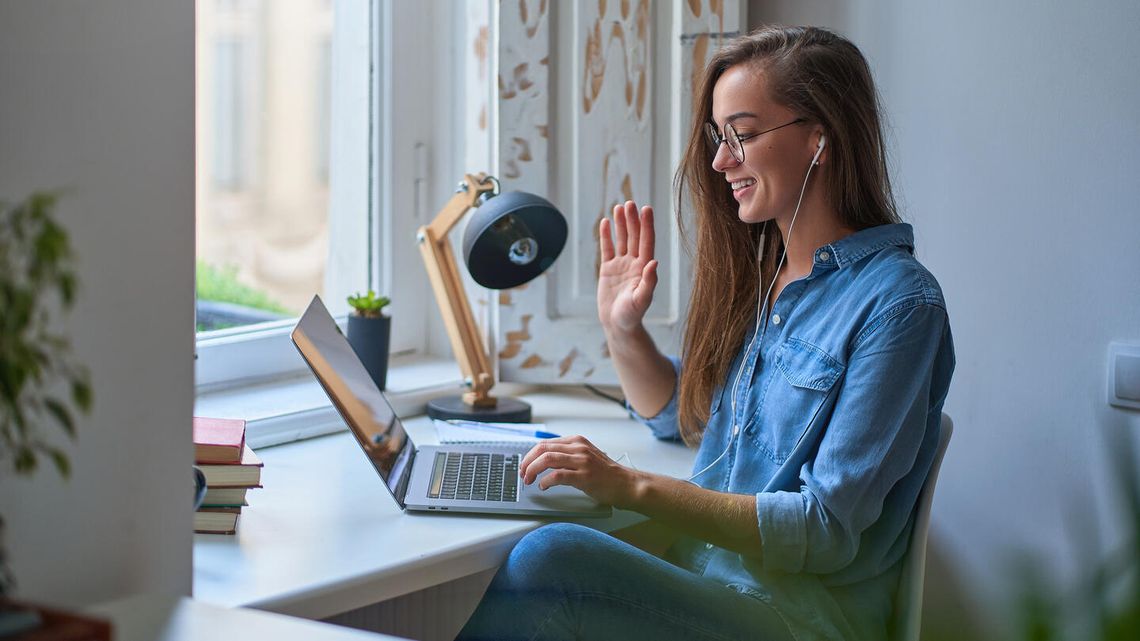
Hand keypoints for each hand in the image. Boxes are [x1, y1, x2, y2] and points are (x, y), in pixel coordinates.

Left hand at [519, 435, 640, 506]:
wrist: (626, 484)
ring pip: (547, 459)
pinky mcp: (584, 476)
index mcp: (577, 441)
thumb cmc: (606, 473)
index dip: (530, 455)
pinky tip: (543, 486)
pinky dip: (546, 481)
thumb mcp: (586, 456)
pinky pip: (558, 476)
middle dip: (527, 462)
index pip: (545, 443)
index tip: (524, 465)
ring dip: (533, 470)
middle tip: (522, 473)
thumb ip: (568, 454)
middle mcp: (578, 447)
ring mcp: (582, 461)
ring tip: (529, 480)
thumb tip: (543, 460)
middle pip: (543, 449)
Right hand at [597, 201, 657, 334]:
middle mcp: (634, 263)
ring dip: (621, 224)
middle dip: (632, 220)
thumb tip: (654, 262)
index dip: (647, 225)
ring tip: (619, 207)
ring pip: (622, 239)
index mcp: (644, 268)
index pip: (646, 242)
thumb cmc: (632, 315)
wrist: (617, 325)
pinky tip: (605, 222)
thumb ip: (649, 282)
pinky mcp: (608, 269)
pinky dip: (606, 236)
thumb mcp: (642, 300)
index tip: (646, 209)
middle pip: (635, 237)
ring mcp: (621, 265)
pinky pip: (607, 249)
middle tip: (630, 203)